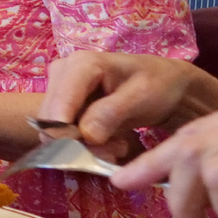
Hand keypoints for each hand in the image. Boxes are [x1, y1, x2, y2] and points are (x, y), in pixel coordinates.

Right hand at [38, 52, 217, 159]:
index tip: (94, 150)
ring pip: (54, 130)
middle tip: (114, 151)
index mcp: (80, 65)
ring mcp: (60, 90)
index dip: (66, 134)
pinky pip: (62, 133)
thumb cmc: (157, 84)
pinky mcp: (63, 106)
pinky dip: (84, 145)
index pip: (58, 106)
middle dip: (78, 143)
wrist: (166, 84)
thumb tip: (85, 136)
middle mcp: (62, 74)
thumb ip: (111, 113)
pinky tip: (108, 143)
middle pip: (51, 120)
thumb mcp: (141, 96)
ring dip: (83, 147)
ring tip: (117, 147)